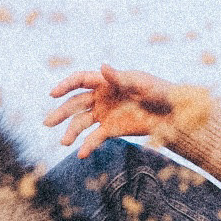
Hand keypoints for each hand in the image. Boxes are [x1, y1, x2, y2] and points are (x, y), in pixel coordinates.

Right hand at [44, 64, 185, 158]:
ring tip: (64, 143)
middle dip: (60, 112)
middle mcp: (101, 97)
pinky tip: (81, 154)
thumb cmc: (160, 92)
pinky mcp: (112, 129)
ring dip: (71, 132)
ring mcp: (105, 114)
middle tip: (47, 123)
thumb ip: (121, 78)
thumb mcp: (142, 84)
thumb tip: (103, 66)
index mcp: (106, 81)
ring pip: (81, 122)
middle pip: (75, 103)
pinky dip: (87, 146)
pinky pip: (95, 138)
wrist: (173, 113)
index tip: (53, 94)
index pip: (81, 80)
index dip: (65, 85)